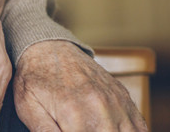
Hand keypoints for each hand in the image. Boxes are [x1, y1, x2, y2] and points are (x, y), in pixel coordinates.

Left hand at [13, 40, 147, 131]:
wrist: (47, 46)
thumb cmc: (34, 78)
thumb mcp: (28, 107)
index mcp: (75, 114)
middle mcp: (101, 108)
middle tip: (79, 131)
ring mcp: (116, 101)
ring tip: (97, 131)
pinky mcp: (123, 96)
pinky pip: (140, 126)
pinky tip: (114, 131)